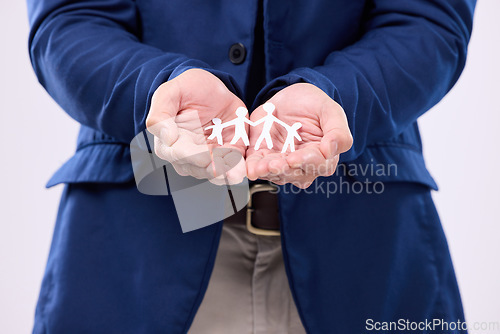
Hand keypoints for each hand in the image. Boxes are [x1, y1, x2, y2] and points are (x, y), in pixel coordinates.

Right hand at [146, 69, 246, 183]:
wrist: (213, 89)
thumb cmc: (188, 89)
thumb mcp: (171, 92)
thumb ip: (161, 113)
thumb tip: (167, 138)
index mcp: (169, 142)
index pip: (178, 154)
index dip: (192, 156)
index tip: (204, 157)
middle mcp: (187, 156)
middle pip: (198, 168)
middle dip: (212, 169)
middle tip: (224, 168)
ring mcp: (208, 158)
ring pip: (215, 173)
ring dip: (226, 173)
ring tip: (236, 172)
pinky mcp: (227, 155)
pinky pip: (232, 167)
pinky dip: (238, 169)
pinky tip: (242, 168)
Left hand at [246, 83, 352, 188]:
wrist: (291, 97)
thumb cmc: (315, 105)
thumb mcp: (330, 111)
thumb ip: (338, 131)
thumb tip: (332, 151)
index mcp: (323, 156)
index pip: (318, 164)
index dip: (306, 162)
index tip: (295, 158)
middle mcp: (302, 165)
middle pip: (295, 173)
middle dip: (283, 170)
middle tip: (274, 165)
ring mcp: (281, 163)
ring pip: (275, 173)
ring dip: (267, 171)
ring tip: (260, 167)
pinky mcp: (263, 156)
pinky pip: (257, 166)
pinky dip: (253, 168)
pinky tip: (250, 168)